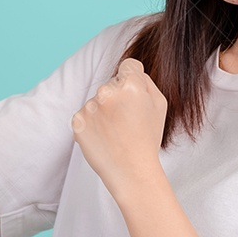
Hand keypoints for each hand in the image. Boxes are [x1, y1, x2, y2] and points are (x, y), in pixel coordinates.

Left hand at [72, 59, 167, 199]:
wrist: (131, 171)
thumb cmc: (148, 138)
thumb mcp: (160, 105)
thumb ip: (146, 82)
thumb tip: (133, 72)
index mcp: (131, 85)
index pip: (128, 66)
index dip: (133, 79)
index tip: (133, 95)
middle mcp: (107, 92)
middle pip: (112, 84)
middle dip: (118, 97)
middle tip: (127, 120)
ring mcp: (90, 106)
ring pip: (97, 100)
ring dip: (104, 111)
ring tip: (116, 132)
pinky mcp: (77, 121)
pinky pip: (85, 114)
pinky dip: (92, 123)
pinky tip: (104, 136)